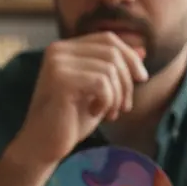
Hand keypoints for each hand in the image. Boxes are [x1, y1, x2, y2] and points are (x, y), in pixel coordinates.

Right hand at [8, 33, 147, 167]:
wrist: (43, 146)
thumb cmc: (69, 120)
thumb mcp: (98, 91)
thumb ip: (115, 69)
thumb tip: (142, 50)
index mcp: (64, 49)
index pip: (108, 39)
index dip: (130, 56)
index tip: (142, 78)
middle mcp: (58, 51)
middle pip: (112, 52)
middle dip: (127, 80)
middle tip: (124, 106)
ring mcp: (57, 64)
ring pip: (110, 69)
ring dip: (117, 95)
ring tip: (110, 113)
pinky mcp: (60, 81)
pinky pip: (102, 83)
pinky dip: (107, 101)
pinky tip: (96, 113)